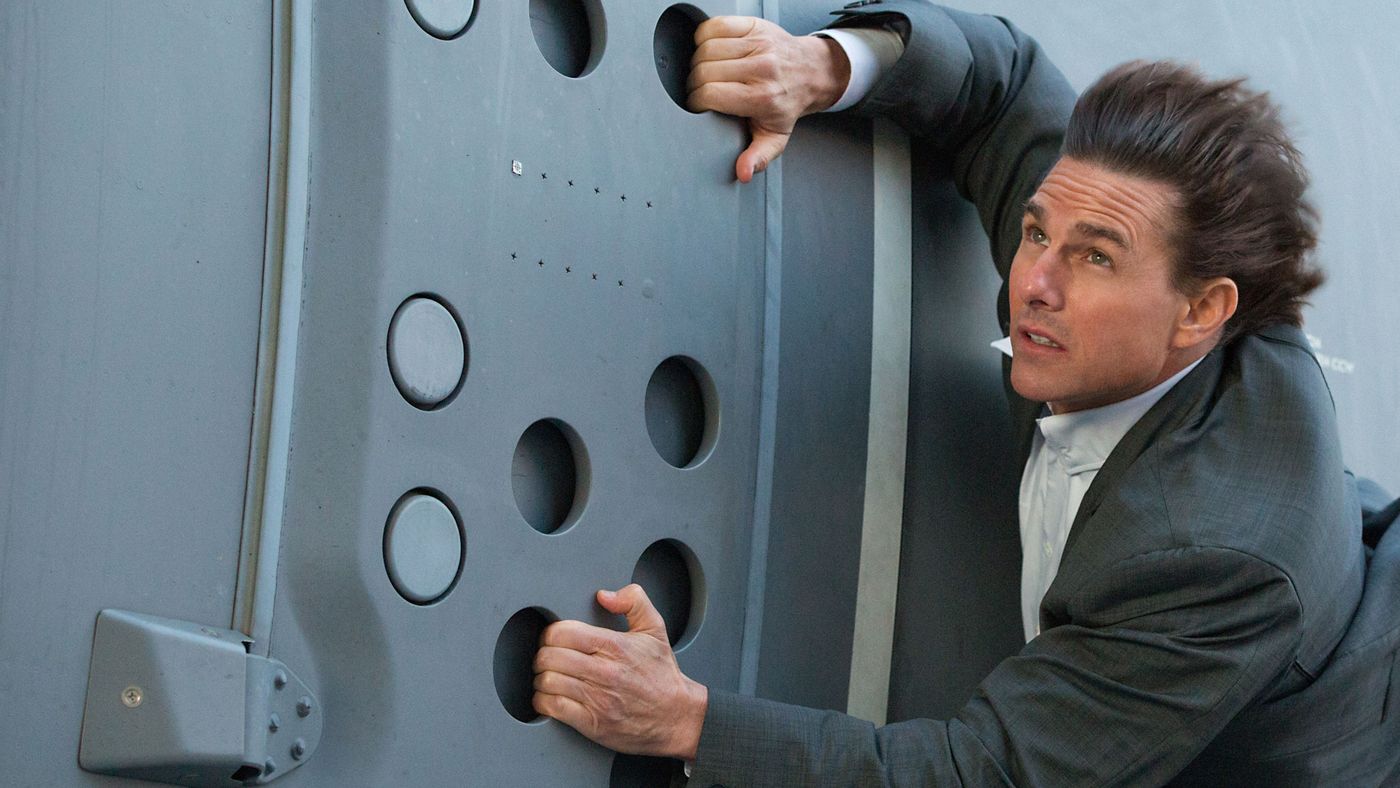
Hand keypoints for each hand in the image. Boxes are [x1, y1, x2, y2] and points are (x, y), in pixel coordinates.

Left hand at [533, 584, 708, 760]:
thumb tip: (605, 595)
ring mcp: (597, 699)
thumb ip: (633, 601)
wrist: (677, 717)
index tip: (552, 638)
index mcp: (615, 646)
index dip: (551, 633)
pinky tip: (549, 697)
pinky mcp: (592, 723)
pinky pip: (554, 708)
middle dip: (542, 655)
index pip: (563, 633)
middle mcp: (604, 672)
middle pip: (550, 657)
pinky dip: (543, 701)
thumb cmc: (662, 676)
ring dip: (541, 678)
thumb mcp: (655, 629)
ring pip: (548, 682)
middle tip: (546, 657)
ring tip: (547, 676)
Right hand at [688, 16, 851, 182]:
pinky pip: (715, 25)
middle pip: (702, 71)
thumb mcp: (775, 137)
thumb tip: (743, 172)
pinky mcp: (754, 26)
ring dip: (697, 61)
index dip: (696, 101)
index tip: (699, 105)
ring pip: (705, 48)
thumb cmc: (787, 104)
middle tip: (701, 89)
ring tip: (705, 71)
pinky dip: (704, 36)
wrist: (811, 72)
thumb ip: (758, 157)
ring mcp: (758, 44)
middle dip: (694, 83)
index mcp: (762, 97)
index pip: (710, 94)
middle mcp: (761, 68)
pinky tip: (710, 49)